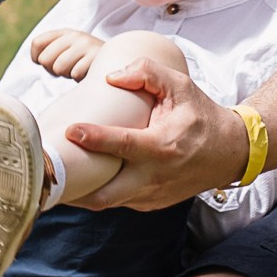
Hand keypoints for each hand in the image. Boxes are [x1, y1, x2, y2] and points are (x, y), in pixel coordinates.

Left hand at [25, 30, 99, 80]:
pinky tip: (88, 73)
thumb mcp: (68, 51)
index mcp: (65, 32)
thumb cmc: (85, 62)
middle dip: (53, 69)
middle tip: (67, 68)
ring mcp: (86, 44)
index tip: (48, 63)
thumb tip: (37, 59)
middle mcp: (74, 35)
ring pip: (59, 67)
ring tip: (78, 70)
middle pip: (45, 59)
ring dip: (67, 74)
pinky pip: (75, 74)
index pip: (37, 43)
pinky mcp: (95, 56)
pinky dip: (79, 78)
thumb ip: (50, 50)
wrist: (117, 61)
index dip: (37, 58)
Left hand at [62, 47, 246, 216]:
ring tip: (53, 181)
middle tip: (47, 174)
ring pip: (108, 202)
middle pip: (107, 193)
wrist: (230, 152)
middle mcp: (156, 176)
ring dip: (81, 194)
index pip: (123, 145)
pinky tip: (79, 182)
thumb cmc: (201, 114)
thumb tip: (111, 77)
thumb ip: (146, 72)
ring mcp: (153, 195)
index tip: (70, 130)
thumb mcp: (180, 85)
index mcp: (162, 146)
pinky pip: (118, 202)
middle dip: (76, 187)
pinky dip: (98, 195)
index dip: (95, 138)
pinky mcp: (151, 204)